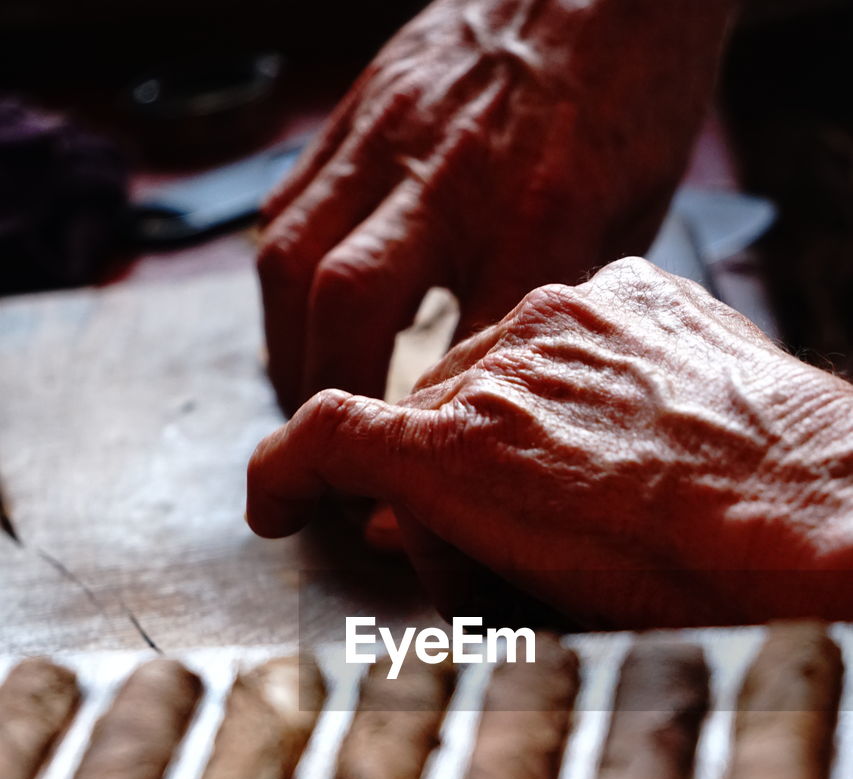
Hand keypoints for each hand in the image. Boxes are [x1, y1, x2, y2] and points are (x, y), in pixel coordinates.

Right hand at [247, 258, 852, 628]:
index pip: (326, 436)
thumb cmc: (685, 573)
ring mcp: (561, 317)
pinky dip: (561, 374)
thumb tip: (391, 527)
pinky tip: (611, 423)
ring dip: (498, 420)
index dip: (286, 473)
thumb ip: (440, 546)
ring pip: (484, 365)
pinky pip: (556, 325)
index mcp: (456, 449)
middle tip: (478, 536)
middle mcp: (495, 367)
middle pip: (416, 414)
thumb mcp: (532, 584)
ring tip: (569, 479)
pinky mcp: (625, 290)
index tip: (279, 498)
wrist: (809, 509)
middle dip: (429, 476)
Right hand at [258, 0, 733, 412]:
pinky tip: (296, 313)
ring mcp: (393, 133)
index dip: (419, 434)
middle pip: (347, 303)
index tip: (404, 483)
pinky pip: (290, 200)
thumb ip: (557, 309)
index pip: (455, 353)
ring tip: (300, 394)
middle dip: (321, 394)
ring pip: (292, 253)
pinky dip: (283, 273)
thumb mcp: (627, 226)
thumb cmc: (631, 102)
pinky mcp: (359, 108)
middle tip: (327, 452)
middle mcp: (452, 174)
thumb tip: (502, 390)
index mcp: (539, 214)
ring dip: (283, 342)